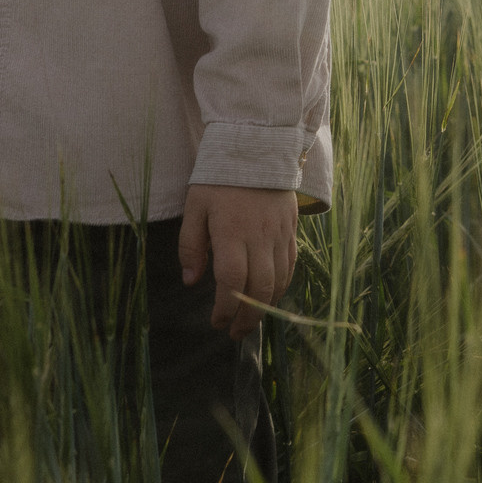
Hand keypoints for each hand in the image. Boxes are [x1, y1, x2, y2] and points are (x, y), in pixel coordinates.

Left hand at [179, 184, 298, 337]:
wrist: (257, 148)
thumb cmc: (219, 178)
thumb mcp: (195, 207)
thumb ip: (191, 245)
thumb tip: (190, 281)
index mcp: (232, 233)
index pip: (232, 282)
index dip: (226, 308)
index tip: (216, 322)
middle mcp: (259, 238)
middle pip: (259, 289)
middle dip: (247, 318)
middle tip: (235, 334)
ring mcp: (279, 235)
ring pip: (278, 281)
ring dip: (266, 308)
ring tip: (251, 322)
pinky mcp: (291, 230)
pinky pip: (290, 266)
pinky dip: (282, 287)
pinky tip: (270, 297)